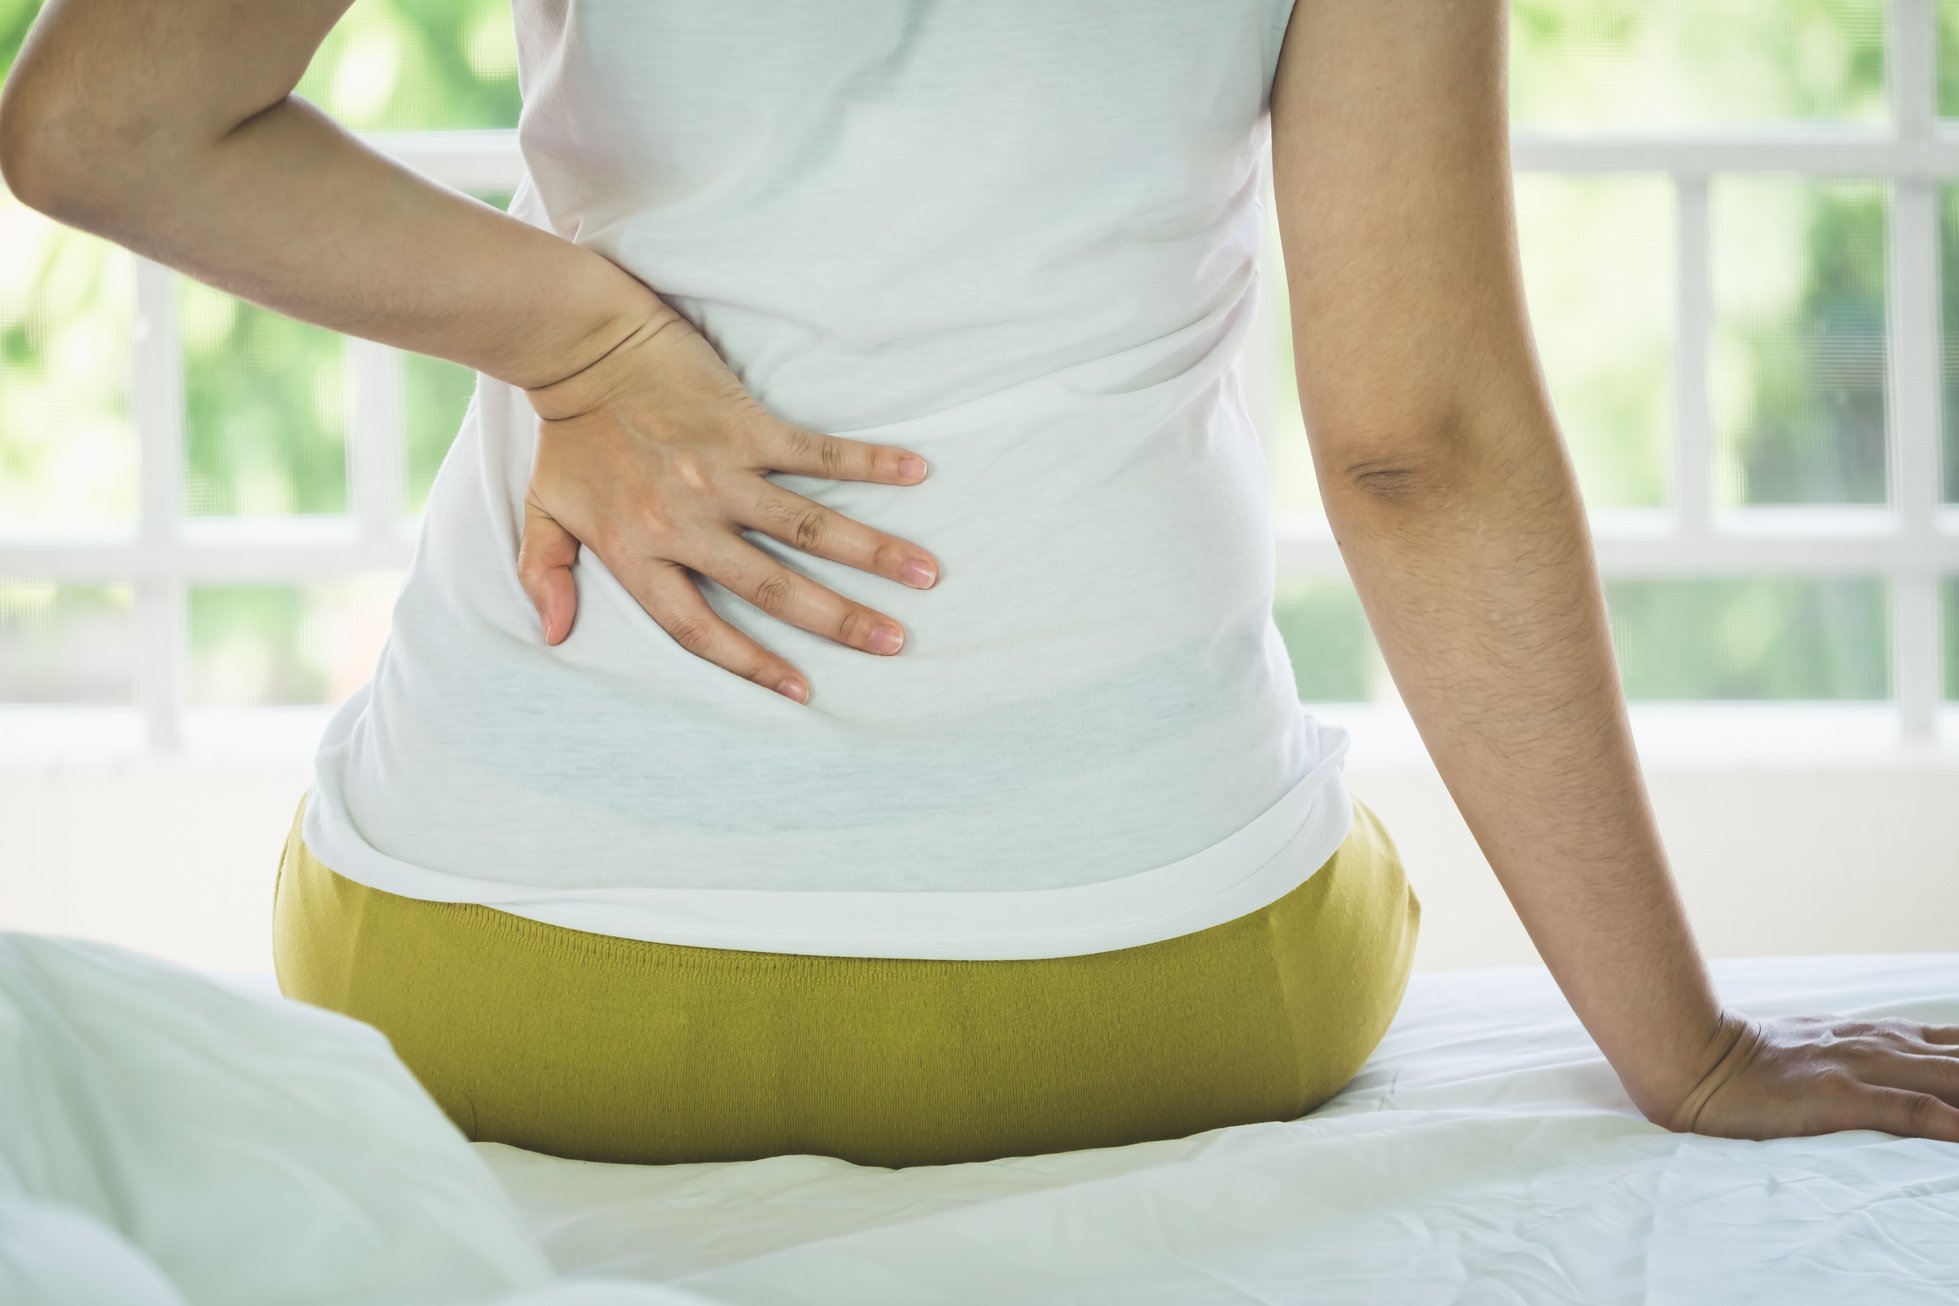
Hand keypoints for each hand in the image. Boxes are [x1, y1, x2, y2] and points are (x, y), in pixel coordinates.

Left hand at [516, 306, 941, 703]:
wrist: (579, 340)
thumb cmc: (569, 432)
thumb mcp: (544, 509)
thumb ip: (545, 573)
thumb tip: (554, 634)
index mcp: (637, 552)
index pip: (698, 629)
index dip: (750, 665)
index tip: (802, 692)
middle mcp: (685, 520)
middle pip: (772, 587)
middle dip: (839, 620)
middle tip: (894, 644)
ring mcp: (720, 471)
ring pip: (808, 527)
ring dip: (873, 552)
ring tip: (926, 574)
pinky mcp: (745, 423)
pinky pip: (816, 453)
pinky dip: (867, 463)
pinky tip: (916, 472)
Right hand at [1647, 1008, 1958, 1143]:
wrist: (1693, 1058)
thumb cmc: (1747, 1063)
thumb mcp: (1811, 1049)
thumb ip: (1856, 1054)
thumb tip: (1893, 1070)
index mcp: (1871, 1036)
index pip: (1953, 1041)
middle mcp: (1876, 1045)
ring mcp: (1859, 1068)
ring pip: (1949, 1079)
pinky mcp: (1839, 1096)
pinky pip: (1909, 1110)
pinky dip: (1947, 1120)